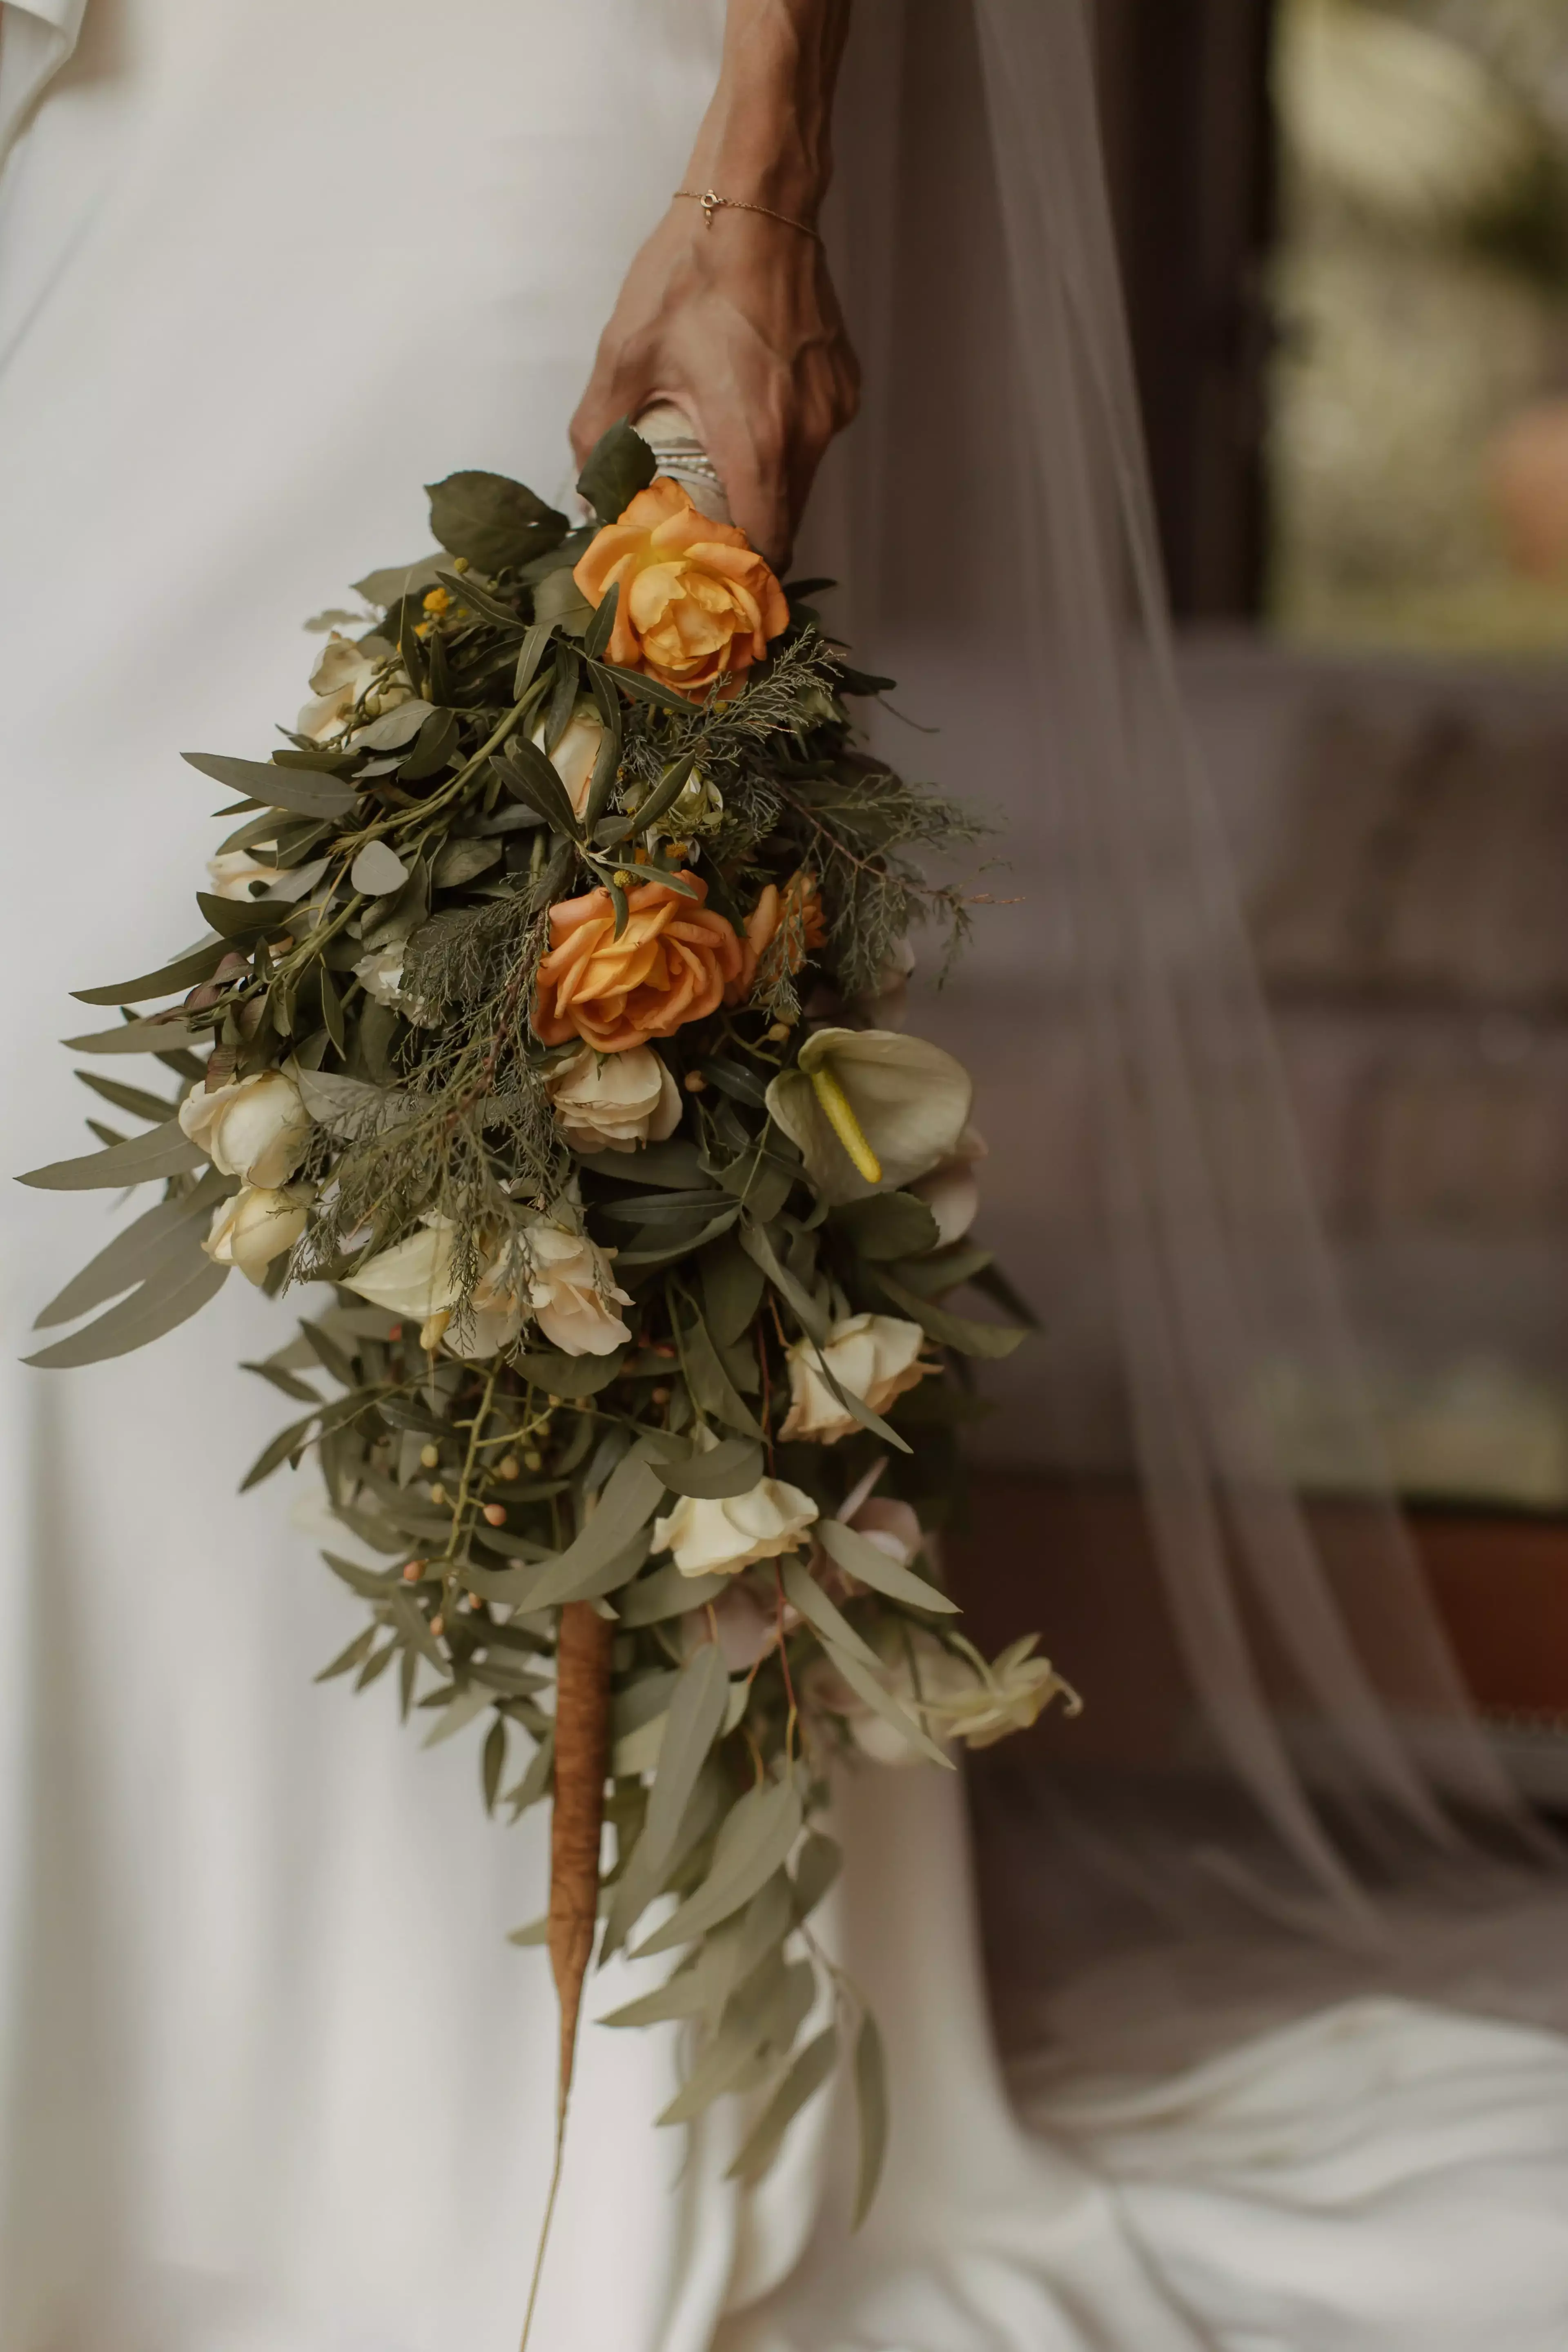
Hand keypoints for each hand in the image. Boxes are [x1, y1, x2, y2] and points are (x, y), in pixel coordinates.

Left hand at [570, 202, 858, 570]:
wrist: (757, 196)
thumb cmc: (692, 271)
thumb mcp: (625, 354)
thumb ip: (601, 433)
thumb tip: (589, 493)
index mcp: (759, 438)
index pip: (766, 547)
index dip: (741, 579)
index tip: (711, 589)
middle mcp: (808, 432)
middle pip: (784, 522)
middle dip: (744, 541)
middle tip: (700, 543)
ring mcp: (833, 408)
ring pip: (800, 482)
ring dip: (762, 494)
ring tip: (718, 485)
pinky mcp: (841, 384)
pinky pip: (812, 440)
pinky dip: (781, 450)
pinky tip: (745, 423)